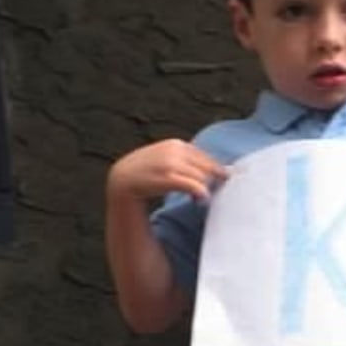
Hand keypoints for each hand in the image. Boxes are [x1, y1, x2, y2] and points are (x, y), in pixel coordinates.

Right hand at [108, 139, 227, 203]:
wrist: (123, 179)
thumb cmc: (146, 173)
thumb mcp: (164, 159)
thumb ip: (182, 160)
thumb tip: (208, 170)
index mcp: (176, 144)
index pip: (204, 157)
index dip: (215, 170)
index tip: (223, 180)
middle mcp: (175, 150)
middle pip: (206, 167)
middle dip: (211, 180)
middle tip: (207, 193)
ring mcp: (172, 163)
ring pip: (202, 177)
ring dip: (204, 189)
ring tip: (199, 199)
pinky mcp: (169, 177)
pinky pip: (195, 186)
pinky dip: (202, 194)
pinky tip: (199, 200)